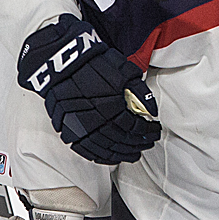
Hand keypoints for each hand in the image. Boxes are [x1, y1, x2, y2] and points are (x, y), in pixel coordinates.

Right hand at [17, 14, 160, 164]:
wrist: (63, 62)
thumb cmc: (95, 63)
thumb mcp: (124, 70)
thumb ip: (140, 92)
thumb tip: (152, 110)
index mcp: (112, 106)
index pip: (136, 127)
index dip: (148, 132)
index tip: (154, 130)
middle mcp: (97, 120)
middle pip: (123, 140)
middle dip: (139, 144)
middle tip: (148, 143)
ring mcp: (81, 127)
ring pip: (106, 149)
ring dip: (122, 153)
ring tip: (133, 154)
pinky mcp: (69, 129)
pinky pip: (86, 150)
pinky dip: (101, 156)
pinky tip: (110, 157)